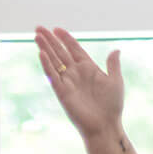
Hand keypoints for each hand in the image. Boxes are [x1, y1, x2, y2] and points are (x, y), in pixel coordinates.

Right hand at [35, 27, 124, 143]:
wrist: (105, 126)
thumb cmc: (112, 106)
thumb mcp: (115, 81)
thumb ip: (113, 65)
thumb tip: (116, 50)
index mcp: (88, 68)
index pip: (73, 49)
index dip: (65, 38)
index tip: (57, 29)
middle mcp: (76, 73)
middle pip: (60, 52)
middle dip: (50, 39)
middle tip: (39, 27)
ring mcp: (68, 82)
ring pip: (54, 61)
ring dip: (45, 48)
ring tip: (36, 35)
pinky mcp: (62, 92)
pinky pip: (53, 76)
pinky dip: (47, 64)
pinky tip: (41, 53)